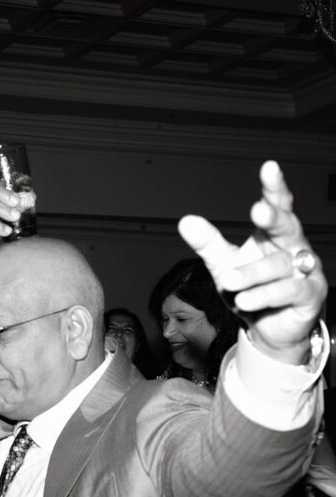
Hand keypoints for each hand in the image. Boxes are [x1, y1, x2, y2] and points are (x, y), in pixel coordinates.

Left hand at [178, 161, 326, 364]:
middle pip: (287, 225)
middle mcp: (293, 247)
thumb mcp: (224, 265)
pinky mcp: (310, 295)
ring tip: (229, 283)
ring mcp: (305, 270)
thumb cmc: (251, 289)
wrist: (268, 329)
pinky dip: (266, 295)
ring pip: (280, 264)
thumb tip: (186, 221)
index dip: (274, 187)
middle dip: (273, 218)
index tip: (270, 167)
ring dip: (253, 273)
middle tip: (258, 212)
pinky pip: (291, 290)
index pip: (278, 205)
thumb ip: (208, 243)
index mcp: (273, 234)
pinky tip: (247, 300)